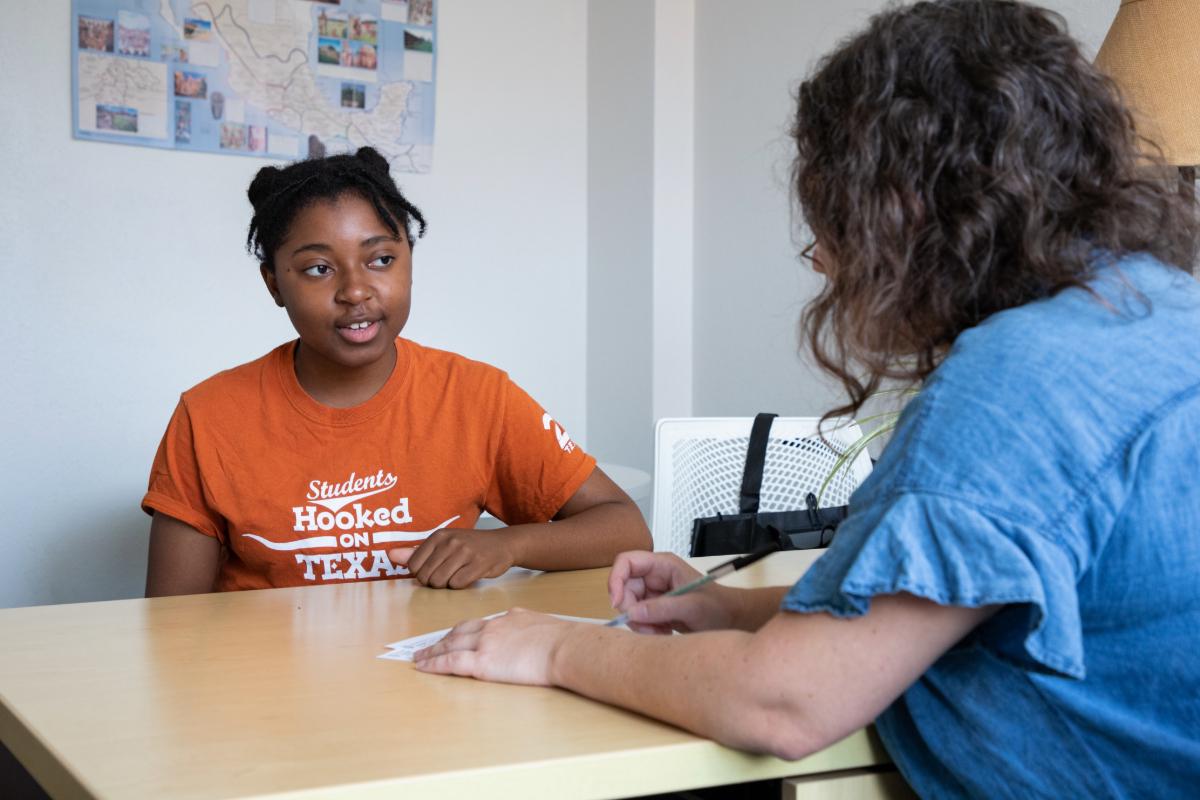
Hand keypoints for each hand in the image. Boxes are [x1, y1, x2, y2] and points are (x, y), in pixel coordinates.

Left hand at [389, 529, 516, 588]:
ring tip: (458, 575)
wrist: (503, 544)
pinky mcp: (479, 564)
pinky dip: (461, 586)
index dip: (422, 574)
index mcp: (439, 536)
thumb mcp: (443, 544)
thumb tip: (390, 555)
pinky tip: (468, 576)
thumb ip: (416, 552)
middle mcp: (450, 542)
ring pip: (440, 582)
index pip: (413, 566)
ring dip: (447, 585)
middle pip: (426, 577)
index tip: (435, 569)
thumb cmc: (470, 546)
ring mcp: (465, 552)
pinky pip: (458, 584)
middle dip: (434, 582)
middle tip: (449, 574)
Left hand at [412, 608, 572, 684]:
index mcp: (508, 619)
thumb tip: (526, 632)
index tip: (454, 635)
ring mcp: (486, 643)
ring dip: (432, 650)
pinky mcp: (483, 663)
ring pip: (450, 645)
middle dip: (443, 639)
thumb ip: (528, 626)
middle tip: (429, 645)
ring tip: (420, 656)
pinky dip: (433, 664)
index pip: (479, 624)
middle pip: (460, 632)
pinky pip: (450, 662)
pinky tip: (422, 666)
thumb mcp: (543, 625)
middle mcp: (493, 627)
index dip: (463, 631)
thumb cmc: (563, 641)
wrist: (565, 647)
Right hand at [608, 551, 736, 633]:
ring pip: (629, 606)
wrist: (730, 620)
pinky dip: (646, 629)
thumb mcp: (692, 607)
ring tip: (662, 632)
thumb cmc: (717, 607)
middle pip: (624, 588)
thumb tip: (632, 613)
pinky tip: (664, 633)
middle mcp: (653, 576)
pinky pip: (638, 618)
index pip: (626, 561)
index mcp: (662, 565)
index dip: (616, 579)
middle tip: (647, 628)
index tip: (616, 604)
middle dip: (631, 610)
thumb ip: (663, 608)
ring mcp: (652, 592)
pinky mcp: (653, 608)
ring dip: (640, 624)